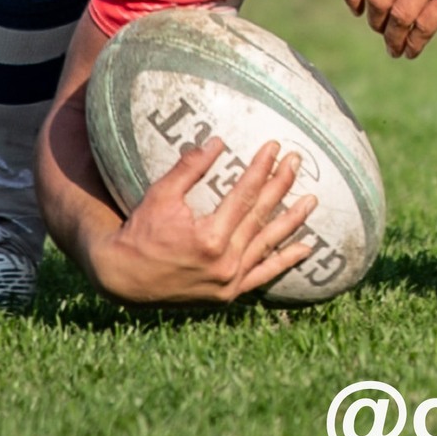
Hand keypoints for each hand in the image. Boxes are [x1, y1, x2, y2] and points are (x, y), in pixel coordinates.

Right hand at [91, 136, 316, 305]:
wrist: (124, 278)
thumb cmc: (140, 232)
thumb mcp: (160, 195)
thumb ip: (190, 168)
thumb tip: (217, 141)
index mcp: (210, 239)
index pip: (245, 195)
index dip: (261, 169)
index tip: (275, 147)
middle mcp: (224, 263)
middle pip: (261, 216)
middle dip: (281, 186)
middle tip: (296, 161)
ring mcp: (229, 282)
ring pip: (268, 245)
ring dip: (291, 221)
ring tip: (312, 200)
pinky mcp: (228, 294)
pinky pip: (262, 276)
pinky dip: (284, 262)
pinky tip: (305, 248)